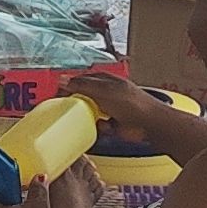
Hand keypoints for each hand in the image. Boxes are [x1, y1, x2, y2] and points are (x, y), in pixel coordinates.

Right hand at [66, 68, 182, 147]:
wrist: (150, 125)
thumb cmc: (133, 104)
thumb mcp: (103, 91)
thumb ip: (82, 85)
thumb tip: (62, 80)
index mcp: (104, 79)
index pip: (79, 79)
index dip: (67, 85)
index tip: (56, 94)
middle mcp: (105, 92)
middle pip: (82, 96)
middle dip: (75, 103)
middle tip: (66, 109)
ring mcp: (108, 108)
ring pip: (88, 112)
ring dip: (86, 117)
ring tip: (87, 119)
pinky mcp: (111, 123)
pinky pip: (96, 126)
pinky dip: (97, 128)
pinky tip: (103, 127)